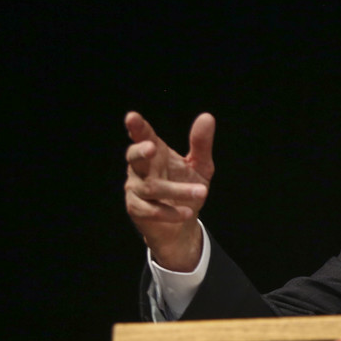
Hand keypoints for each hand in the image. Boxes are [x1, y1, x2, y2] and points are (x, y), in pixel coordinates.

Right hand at [123, 111, 214, 270]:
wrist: (183, 223)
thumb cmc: (188, 187)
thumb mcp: (200, 166)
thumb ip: (201, 144)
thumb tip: (207, 117)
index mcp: (155, 152)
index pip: (144, 136)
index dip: (137, 127)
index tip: (132, 117)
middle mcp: (140, 168)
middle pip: (134, 157)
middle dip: (141, 151)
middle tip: (152, 148)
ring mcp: (135, 188)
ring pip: (151, 187)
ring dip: (178, 190)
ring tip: (202, 192)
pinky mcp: (137, 209)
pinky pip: (151, 210)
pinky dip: (171, 212)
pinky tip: (187, 212)